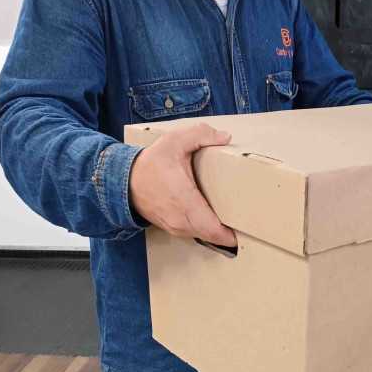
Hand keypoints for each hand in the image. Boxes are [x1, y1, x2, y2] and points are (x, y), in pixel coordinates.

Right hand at [129, 122, 236, 246]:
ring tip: (234, 222)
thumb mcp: (174, 141)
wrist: (124, 183)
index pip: (212, 229)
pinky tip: (215, 220)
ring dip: (218, 232)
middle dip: (230, 233)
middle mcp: (181, 219)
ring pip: (204, 236)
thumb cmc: (150, 164)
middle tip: (247, 223)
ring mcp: (176, 227)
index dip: (230, 234)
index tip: (246, 229)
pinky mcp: (173, 229)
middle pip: (213, 236)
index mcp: (185, 201)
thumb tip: (224, 137)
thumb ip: (200, 135)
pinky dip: (206, 230)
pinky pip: (195, 233)